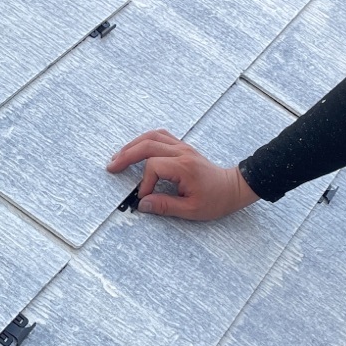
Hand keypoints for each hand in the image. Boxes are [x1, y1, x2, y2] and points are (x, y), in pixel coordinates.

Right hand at [105, 129, 258, 220]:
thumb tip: (143, 204)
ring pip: (152, 136)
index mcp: (184, 167)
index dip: (145, 183)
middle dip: (127, 155)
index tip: (144, 197)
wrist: (233, 187)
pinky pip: (160, 136)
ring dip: (133, 144)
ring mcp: (182, 147)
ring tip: (119, 156)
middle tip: (111, 167)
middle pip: (148, 144)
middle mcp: (182, 152)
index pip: (154, 166)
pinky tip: (135, 149)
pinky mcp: (182, 147)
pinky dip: (145, 140)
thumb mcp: (192, 210)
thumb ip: (166, 206)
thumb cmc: (216, 199)